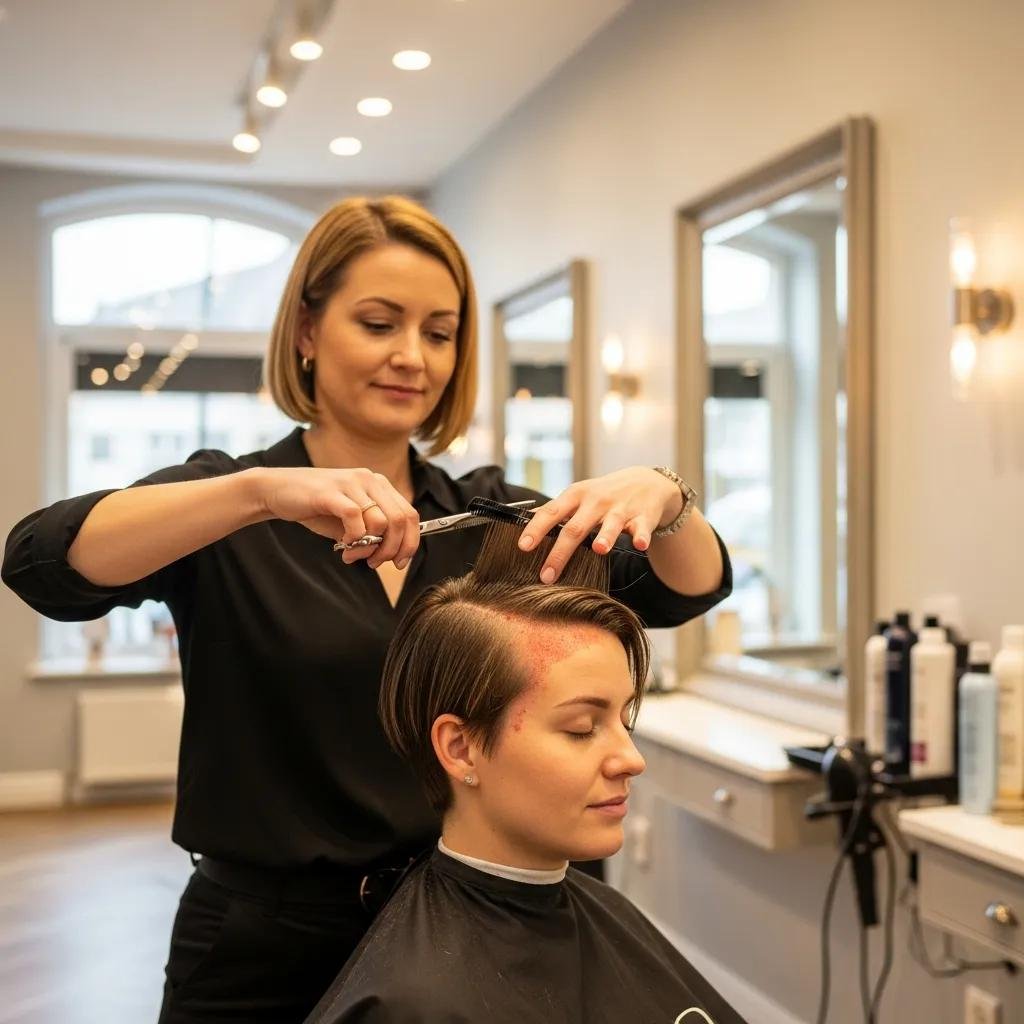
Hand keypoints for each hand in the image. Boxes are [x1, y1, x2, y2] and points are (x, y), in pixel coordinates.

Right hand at [254, 467, 419, 569]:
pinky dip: (354, 537)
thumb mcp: (350, 521)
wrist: (276, 491)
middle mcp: (369, 479)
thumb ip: (372, 533)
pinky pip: (356, 518)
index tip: (399, 562)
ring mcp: (351, 483)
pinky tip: (342, 544)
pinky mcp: (332, 492)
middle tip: (374, 563)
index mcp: (378, 485)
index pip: (410, 514)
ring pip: (380, 522)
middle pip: (401, 519)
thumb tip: (389, 554)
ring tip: (352, 554)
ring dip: (369, 547)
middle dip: (392, 549)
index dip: (410, 542)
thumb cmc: (315, 508)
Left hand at [516, 467, 681, 582]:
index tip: (523, 546)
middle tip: (546, 575)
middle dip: (560, 552)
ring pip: (611, 524)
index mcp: (576, 496)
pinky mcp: (643, 517)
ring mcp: (620, 509)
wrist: (647, 482)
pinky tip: (640, 545)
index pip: (551, 512)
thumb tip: (522, 520)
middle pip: (575, 527)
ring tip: (599, 550)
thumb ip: (554, 510)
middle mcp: (596, 501)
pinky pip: (641, 528)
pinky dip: (641, 537)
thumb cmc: (604, 494)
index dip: (536, 529)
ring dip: (605, 536)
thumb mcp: (578, 495)